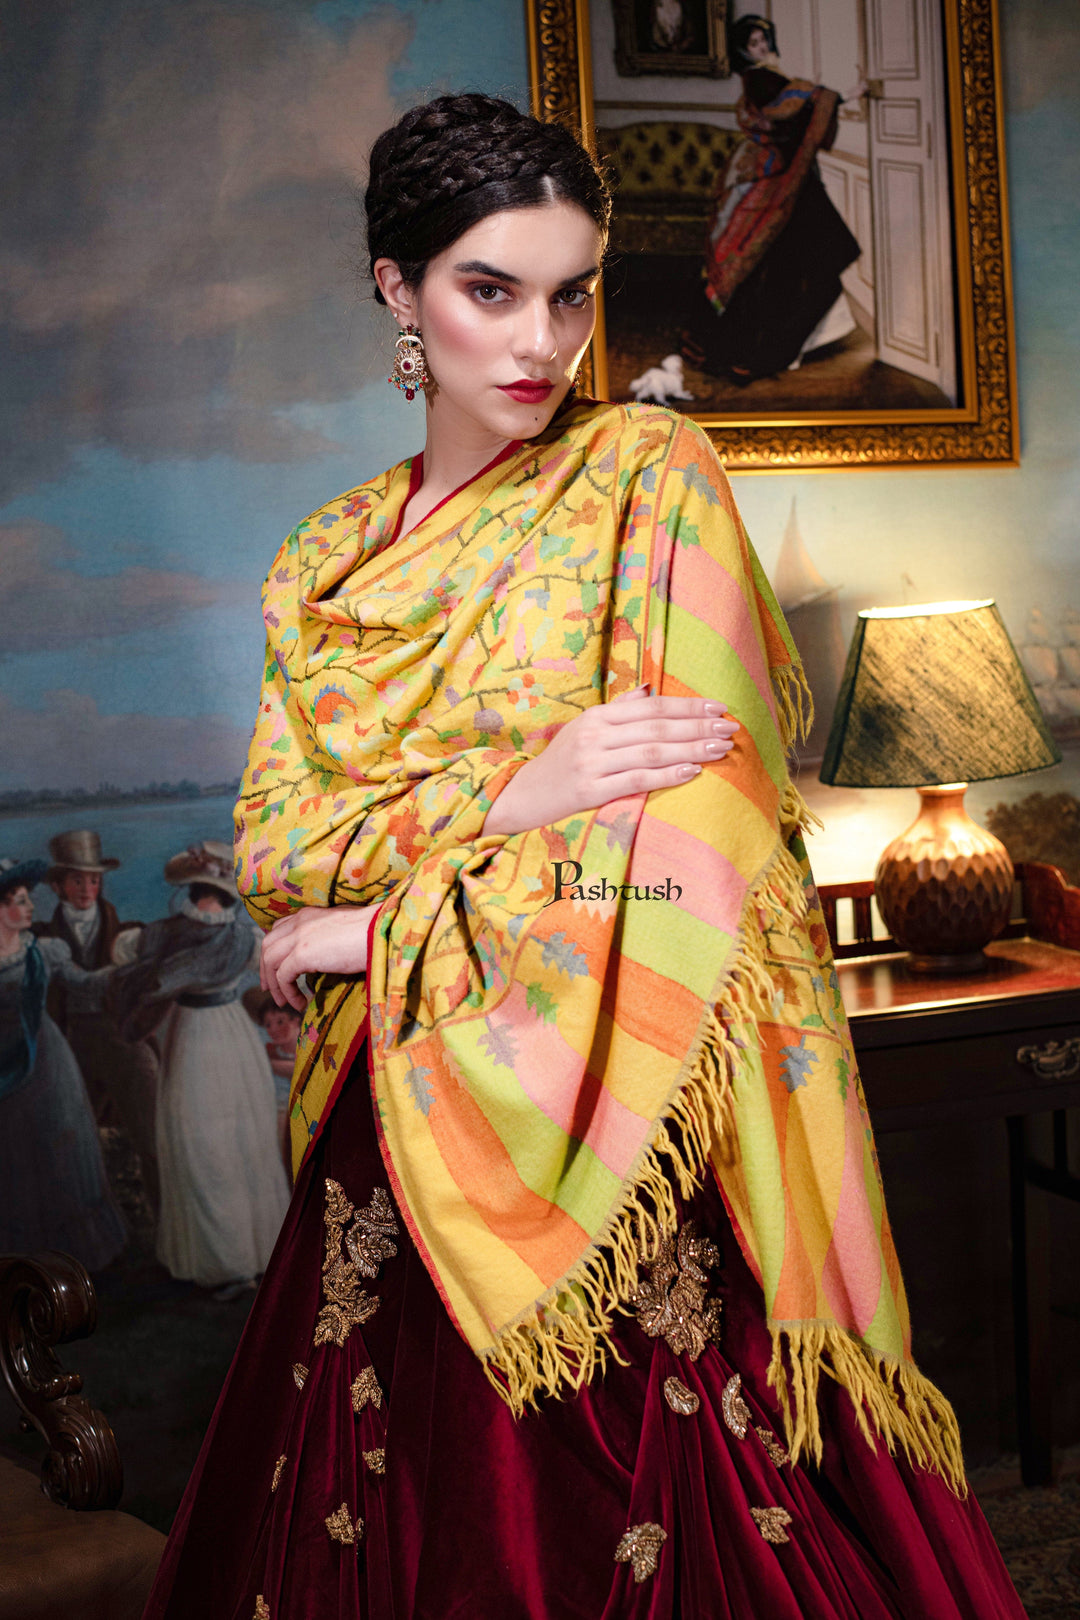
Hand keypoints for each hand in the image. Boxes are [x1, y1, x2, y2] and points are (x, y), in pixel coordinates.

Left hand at [260, 902, 380, 1010]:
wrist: (380, 931)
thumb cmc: (371, 932)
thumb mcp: (342, 930)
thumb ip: (326, 938)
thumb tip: (323, 957)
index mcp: (308, 914)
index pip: (279, 929)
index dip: (274, 950)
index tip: (277, 968)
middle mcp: (299, 922)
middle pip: (267, 945)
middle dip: (265, 969)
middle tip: (270, 989)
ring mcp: (298, 937)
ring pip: (270, 961)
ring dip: (274, 985)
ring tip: (284, 1002)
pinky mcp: (302, 953)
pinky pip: (283, 976)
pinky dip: (287, 992)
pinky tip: (300, 1003)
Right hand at [483, 685, 738, 837]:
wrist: (522, 796)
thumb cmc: (561, 763)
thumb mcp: (585, 729)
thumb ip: (619, 710)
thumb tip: (649, 690)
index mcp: (597, 716)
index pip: (651, 707)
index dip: (687, 707)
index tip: (719, 708)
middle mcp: (594, 735)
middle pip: (656, 728)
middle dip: (697, 727)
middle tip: (730, 728)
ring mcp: (591, 762)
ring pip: (651, 752)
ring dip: (691, 749)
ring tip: (721, 749)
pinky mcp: (589, 791)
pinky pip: (635, 780)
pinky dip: (666, 775)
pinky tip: (691, 772)